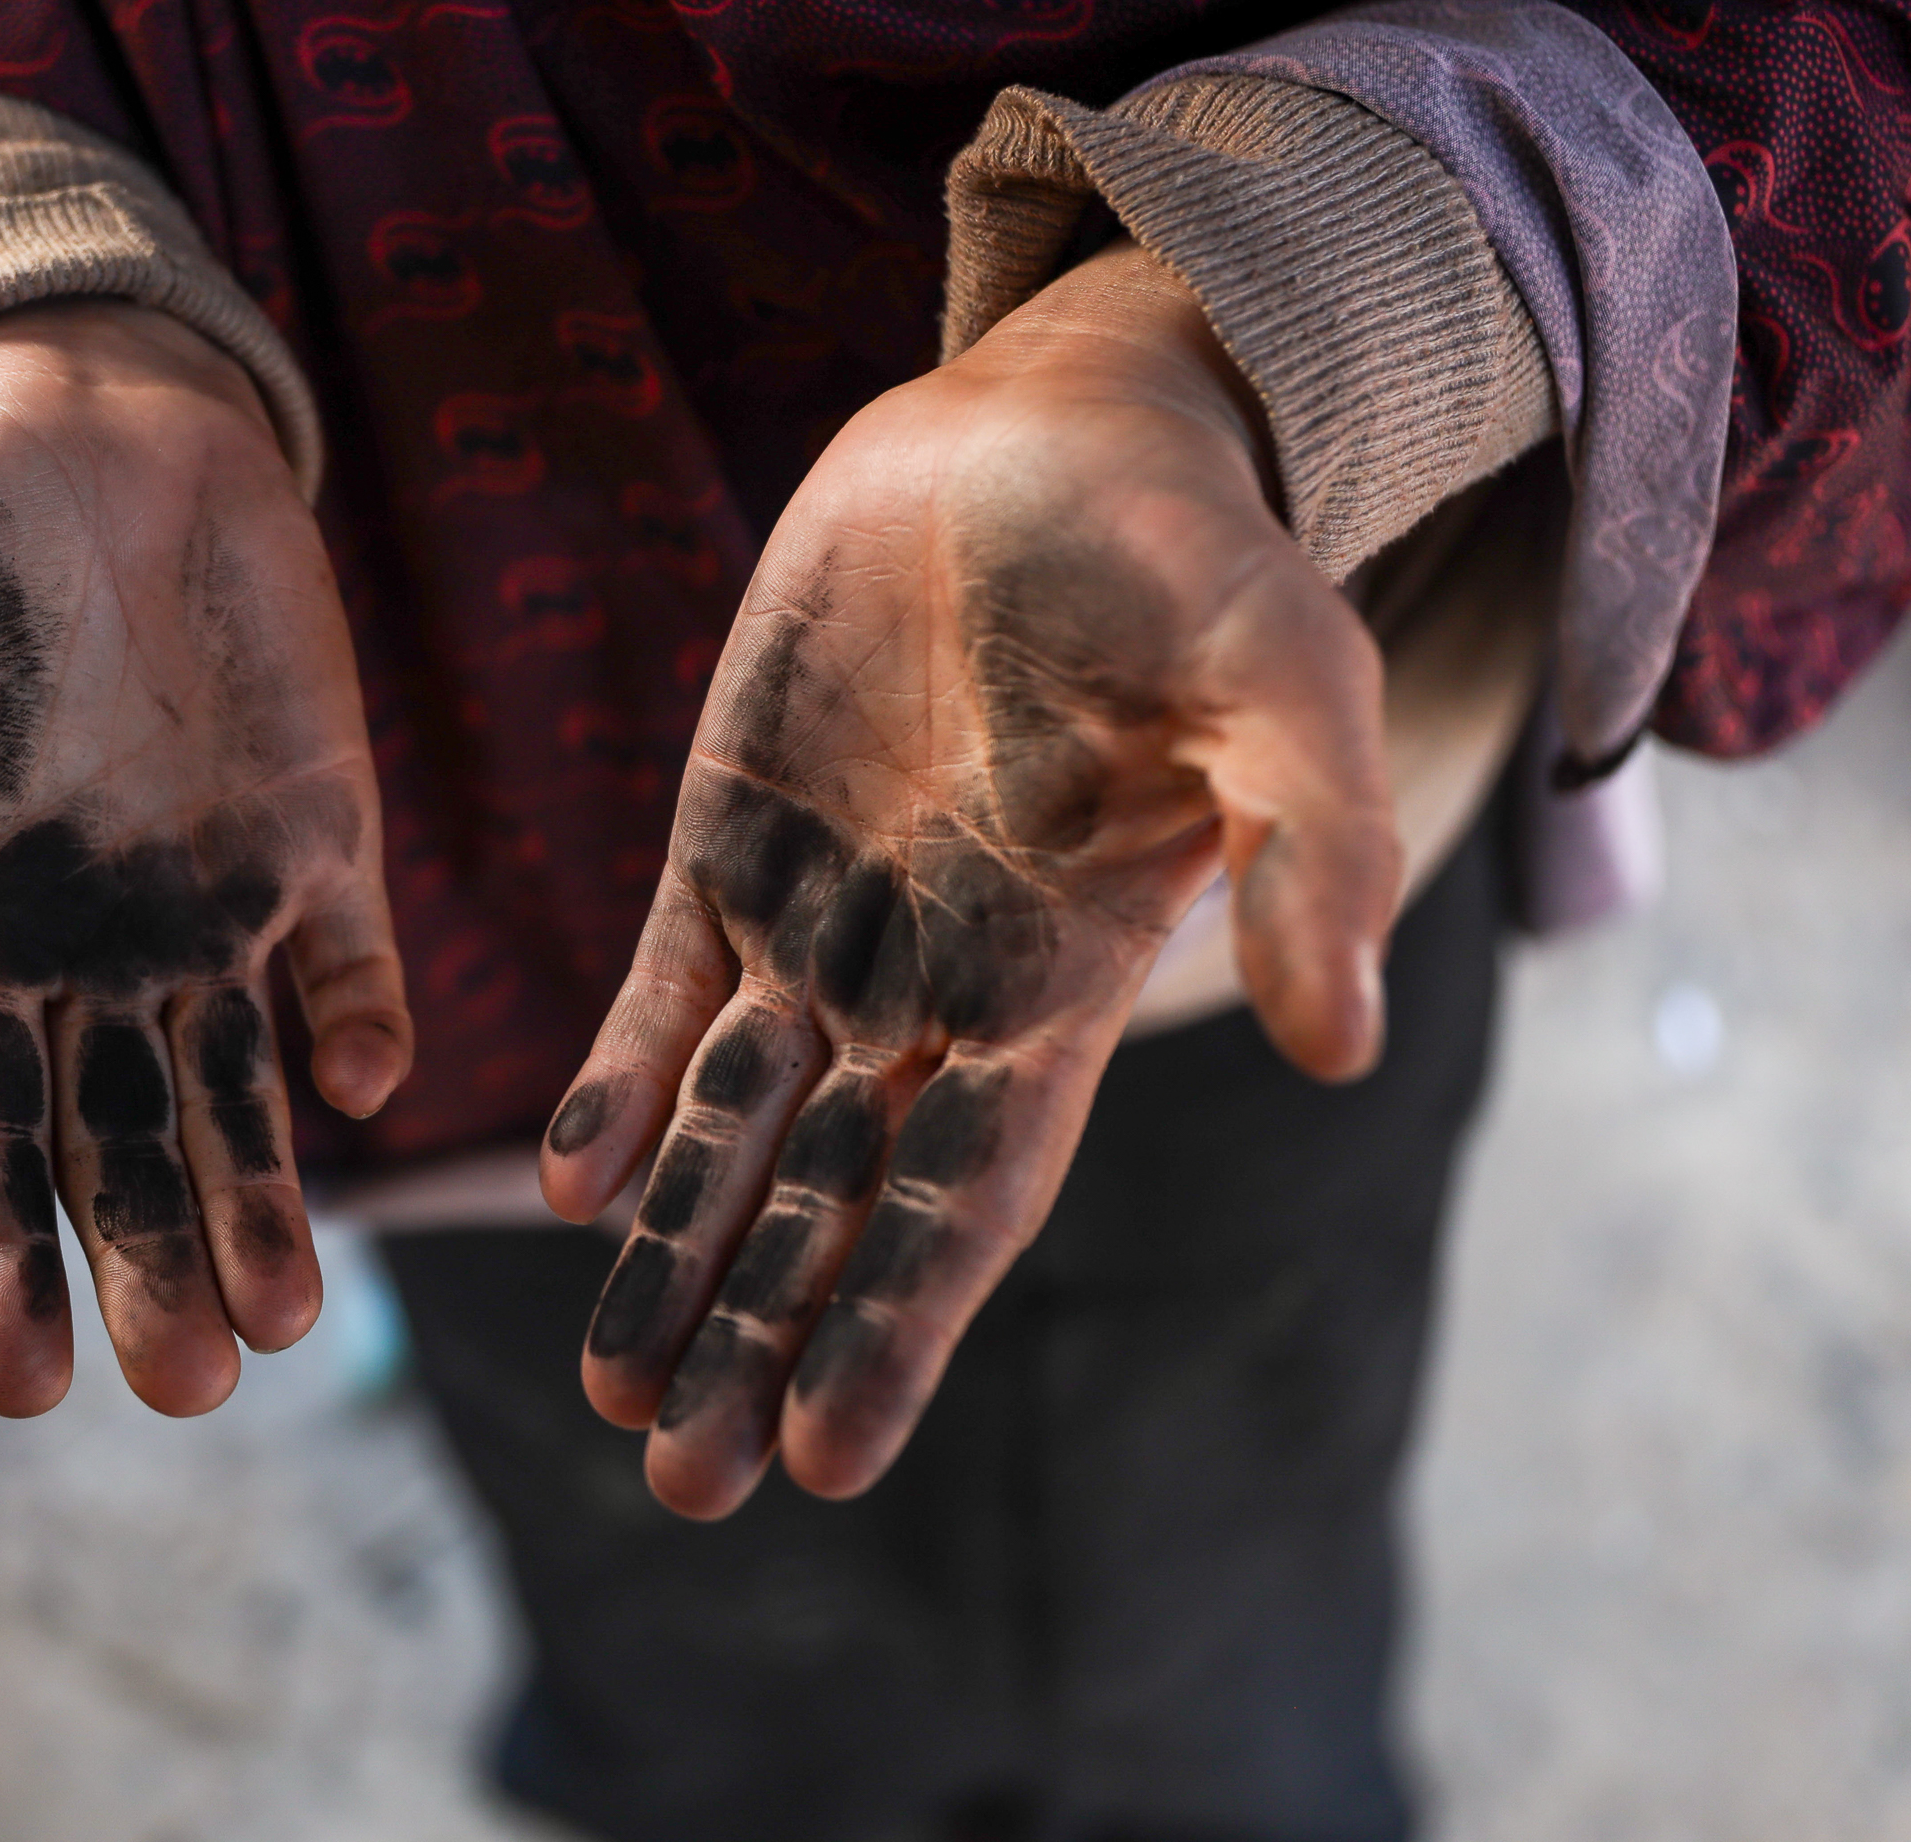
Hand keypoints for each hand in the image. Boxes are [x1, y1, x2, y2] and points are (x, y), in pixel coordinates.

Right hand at [0, 300, 409, 1417]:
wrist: (88, 427)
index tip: (24, 1391)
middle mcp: (96, 958)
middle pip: (125, 1156)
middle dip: (156, 1272)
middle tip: (196, 1383)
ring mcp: (218, 908)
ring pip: (245, 1102)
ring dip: (269, 1208)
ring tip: (284, 1323)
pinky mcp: (324, 842)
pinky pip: (354, 967)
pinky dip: (364, 1027)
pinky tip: (364, 1081)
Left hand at [541, 244, 1398, 1516]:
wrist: (1052, 433)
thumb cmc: (1195, 562)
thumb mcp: (1288, 686)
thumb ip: (1318, 854)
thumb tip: (1339, 1044)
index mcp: (1054, 989)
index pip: (964, 1198)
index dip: (894, 1323)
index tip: (822, 1455)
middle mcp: (927, 989)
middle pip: (830, 1201)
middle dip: (759, 1333)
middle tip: (683, 1477)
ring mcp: (816, 918)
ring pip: (729, 1127)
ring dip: (673, 1254)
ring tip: (614, 1388)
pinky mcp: (724, 838)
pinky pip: (657, 990)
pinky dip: (615, 1087)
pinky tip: (570, 1182)